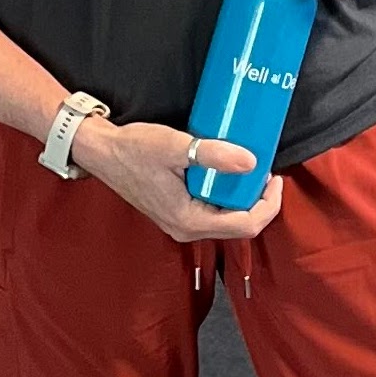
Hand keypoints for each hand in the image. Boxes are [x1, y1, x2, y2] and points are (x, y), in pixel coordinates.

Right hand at [76, 117, 284, 244]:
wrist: (102, 152)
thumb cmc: (133, 150)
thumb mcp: (176, 147)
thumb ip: (214, 155)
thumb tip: (251, 163)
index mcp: (188, 220)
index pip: (244, 225)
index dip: (268, 204)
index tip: (274, 177)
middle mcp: (186, 229)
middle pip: (238, 226)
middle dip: (259, 202)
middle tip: (266, 172)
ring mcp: (180, 223)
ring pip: (226, 220)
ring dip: (243, 199)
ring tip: (251, 170)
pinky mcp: (176, 212)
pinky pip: (212, 212)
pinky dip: (226, 196)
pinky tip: (227, 173)